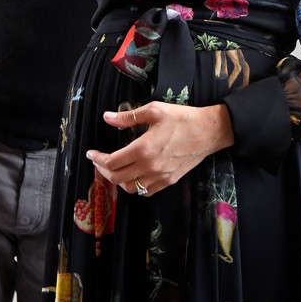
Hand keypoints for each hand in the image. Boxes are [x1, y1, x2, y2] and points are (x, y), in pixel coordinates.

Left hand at [86, 102, 233, 196]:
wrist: (209, 131)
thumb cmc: (182, 118)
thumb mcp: (154, 110)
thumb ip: (128, 117)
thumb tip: (107, 117)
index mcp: (143, 149)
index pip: (112, 161)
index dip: (97, 159)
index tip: (91, 153)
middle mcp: (149, 167)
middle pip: (117, 178)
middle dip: (103, 170)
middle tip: (98, 161)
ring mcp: (160, 176)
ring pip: (130, 188)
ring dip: (118, 180)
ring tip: (114, 169)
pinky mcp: (169, 180)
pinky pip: (146, 191)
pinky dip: (135, 186)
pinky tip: (133, 175)